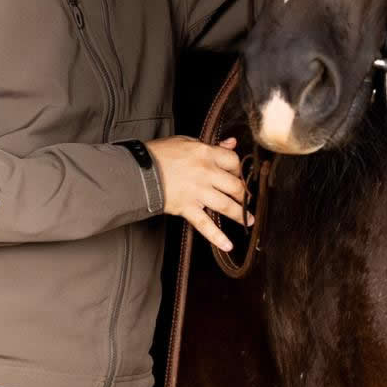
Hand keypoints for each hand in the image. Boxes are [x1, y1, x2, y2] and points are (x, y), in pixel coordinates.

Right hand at [144, 135, 253, 250]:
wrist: (138, 170)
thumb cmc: (159, 154)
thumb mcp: (186, 141)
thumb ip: (211, 144)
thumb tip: (231, 142)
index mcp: (206, 154)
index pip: (233, 160)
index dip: (238, 168)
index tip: (238, 174)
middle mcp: (206, 173)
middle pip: (235, 185)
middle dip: (244, 194)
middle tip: (246, 199)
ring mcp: (198, 192)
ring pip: (226, 205)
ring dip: (240, 215)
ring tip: (248, 220)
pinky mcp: (187, 208)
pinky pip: (205, 224)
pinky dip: (217, 237)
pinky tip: (228, 245)